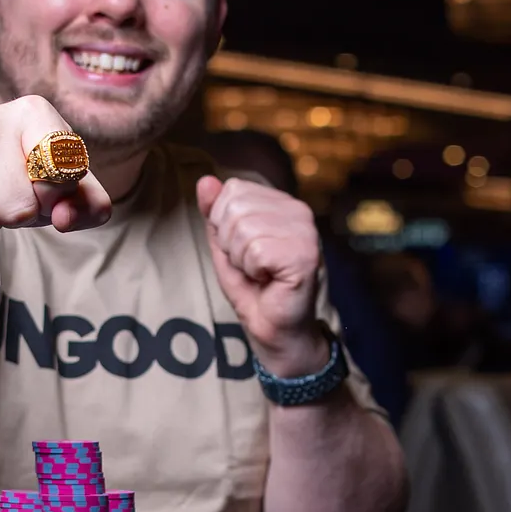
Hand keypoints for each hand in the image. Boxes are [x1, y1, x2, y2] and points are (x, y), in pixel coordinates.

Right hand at [0, 95, 112, 243]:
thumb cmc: (24, 180)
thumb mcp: (68, 190)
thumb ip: (88, 205)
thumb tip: (65, 217)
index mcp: (33, 112)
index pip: (60, 171)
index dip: (56, 194)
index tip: (48, 186)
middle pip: (18, 207)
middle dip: (20, 216)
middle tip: (11, 199)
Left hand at [196, 175, 327, 376]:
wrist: (275, 331)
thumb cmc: (253, 290)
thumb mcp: (225, 246)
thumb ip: (215, 213)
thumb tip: (205, 180)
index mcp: (281, 203)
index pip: (232, 190)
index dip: (223, 225)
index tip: (243, 250)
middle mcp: (298, 210)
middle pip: (234, 207)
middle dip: (230, 244)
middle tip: (251, 266)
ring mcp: (305, 231)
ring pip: (243, 228)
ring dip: (242, 259)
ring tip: (261, 274)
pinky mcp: (305, 254)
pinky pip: (255, 250)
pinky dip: (253, 271)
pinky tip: (269, 281)